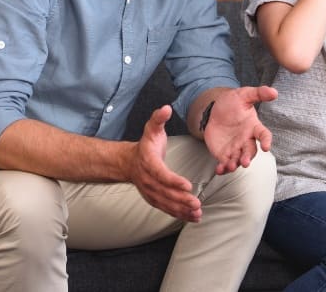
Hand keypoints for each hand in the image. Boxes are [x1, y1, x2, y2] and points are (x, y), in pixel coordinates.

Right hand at [129, 105, 203, 221]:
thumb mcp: (151, 128)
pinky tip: (193, 218)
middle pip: (165, 192)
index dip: (173, 181)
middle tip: (196, 202)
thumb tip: (166, 108)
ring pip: (166, 203)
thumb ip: (158, 118)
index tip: (187, 185)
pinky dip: (179, 214)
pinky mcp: (154, 199)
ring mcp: (150, 192)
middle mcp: (148, 180)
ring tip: (197, 212)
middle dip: (181, 199)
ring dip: (182, 210)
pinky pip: (166, 208)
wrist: (128, 162)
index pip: (161, 174)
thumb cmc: (145, 145)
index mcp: (148, 162)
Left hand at [203, 86, 277, 174]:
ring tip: (231, 166)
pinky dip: (223, 168)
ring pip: (238, 159)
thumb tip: (274, 92)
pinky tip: (219, 170)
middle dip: (248, 157)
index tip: (267, 146)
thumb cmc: (232, 103)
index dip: (266, 140)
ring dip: (235, 164)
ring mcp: (235, 148)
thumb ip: (258, 93)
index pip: (264, 135)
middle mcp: (246, 140)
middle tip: (245, 162)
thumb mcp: (244, 94)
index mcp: (254, 127)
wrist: (214, 110)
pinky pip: (225, 163)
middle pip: (250, 151)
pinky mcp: (224, 153)